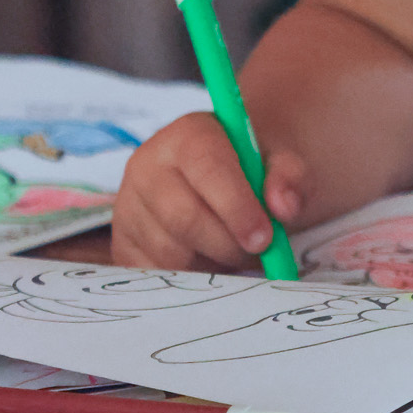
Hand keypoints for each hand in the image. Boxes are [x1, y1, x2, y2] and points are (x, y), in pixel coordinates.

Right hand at [111, 113, 305, 269]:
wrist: (226, 180)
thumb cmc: (255, 171)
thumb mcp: (281, 163)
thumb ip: (290, 177)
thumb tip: (284, 206)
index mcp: (188, 134)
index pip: (207, 168)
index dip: (237, 207)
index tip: (264, 237)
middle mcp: (147, 164)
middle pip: (183, 218)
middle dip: (228, 244)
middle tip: (257, 251)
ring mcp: (128, 205)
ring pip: (169, 253)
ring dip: (211, 264)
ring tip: (233, 250)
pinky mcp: (122, 244)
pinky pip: (154, 276)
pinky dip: (189, 278)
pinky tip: (208, 261)